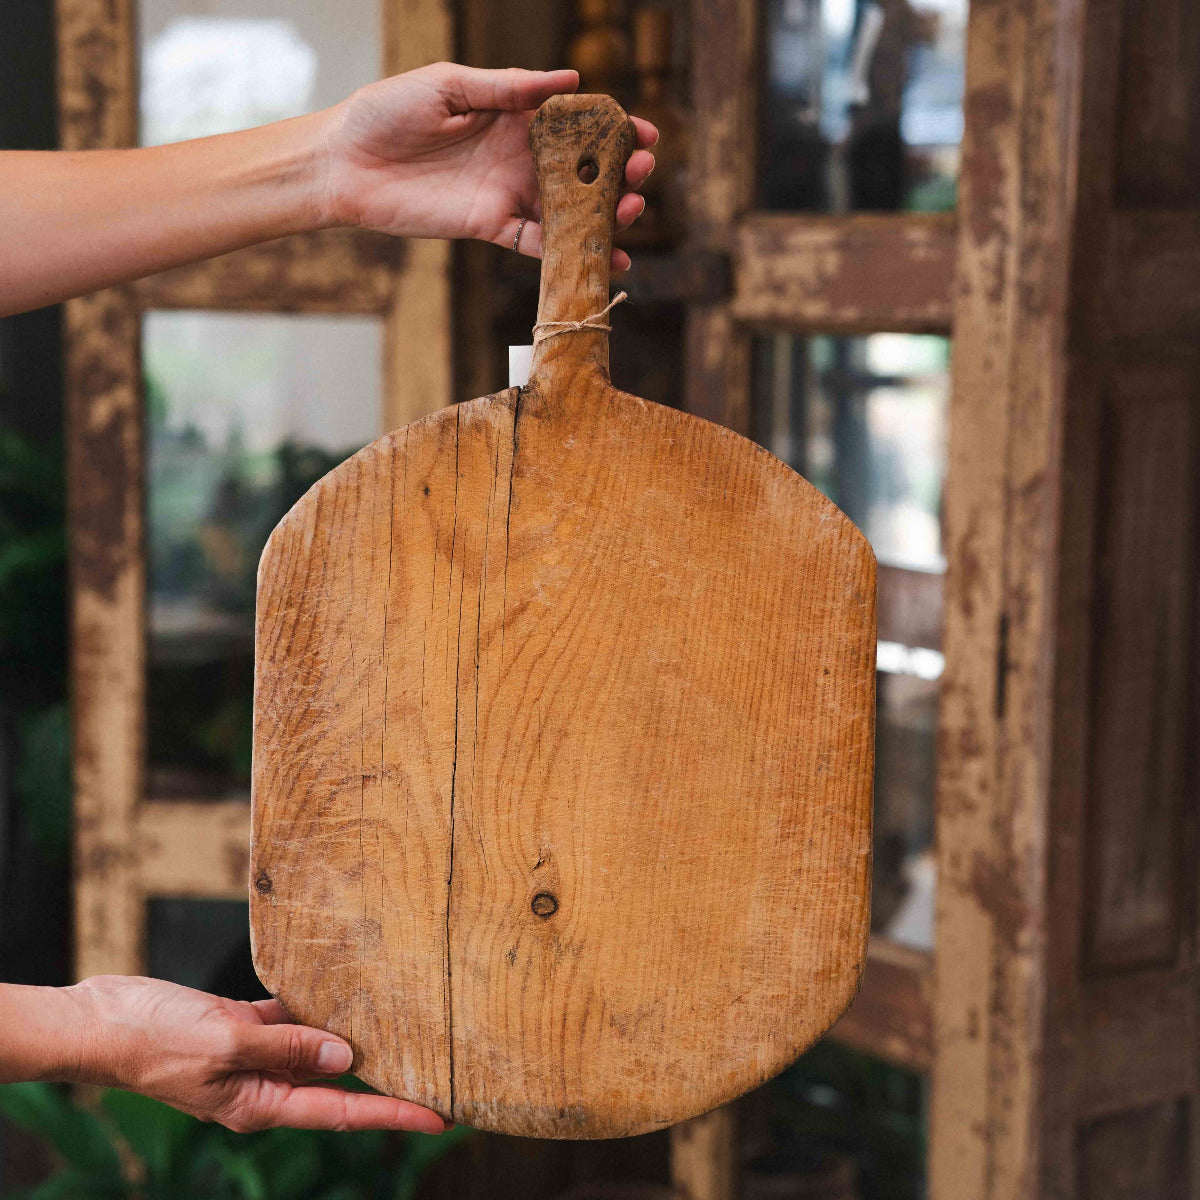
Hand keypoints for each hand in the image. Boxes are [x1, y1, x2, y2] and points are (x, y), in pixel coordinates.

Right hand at [68, 976, 446, 1133]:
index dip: (391, 1114)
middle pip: (337, 1083)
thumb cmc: (154, 1040)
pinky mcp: (241, 1025)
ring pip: (316, 1046)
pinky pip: (290, 1017)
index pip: (341, 1111)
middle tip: (434, 1069)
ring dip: (354, 1035)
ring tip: (402, 1026)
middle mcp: (263, 1084)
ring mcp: (253, 1054)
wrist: (102, 1020)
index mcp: (260, 1103)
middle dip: (383, 1079)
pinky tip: (344, 988)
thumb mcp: (225, 1043)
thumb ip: (286, 1047)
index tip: (436, 1116)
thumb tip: (344, 1054)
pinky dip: (316, 1005)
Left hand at [318, 63, 657, 270]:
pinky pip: (537, 243)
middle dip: (618, 173)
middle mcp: (517, 156)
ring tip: (629, 214)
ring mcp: (507, 194)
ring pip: (567, 208)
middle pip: (581, 168)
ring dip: (603, 214)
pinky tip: (600, 258)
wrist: (346, 163)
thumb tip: (568, 79)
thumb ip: (508, 87)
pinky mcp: (491, 227)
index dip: (613, 128)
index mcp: (513, 115)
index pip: (575, 123)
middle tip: (641, 177)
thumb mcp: (448, 85)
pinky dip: (568, 252)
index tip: (644, 134)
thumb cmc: (387, 112)